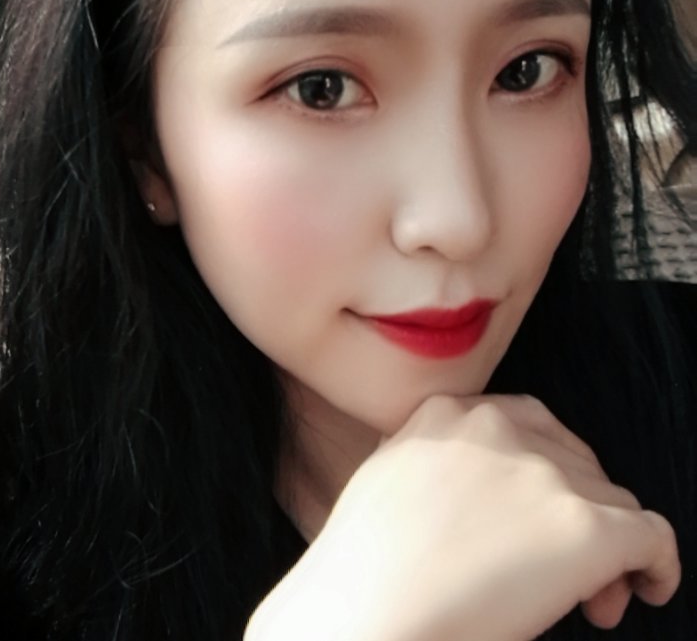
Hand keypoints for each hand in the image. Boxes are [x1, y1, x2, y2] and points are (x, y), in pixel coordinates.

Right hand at [245, 394, 679, 640]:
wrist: (366, 608)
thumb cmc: (364, 564)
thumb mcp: (389, 476)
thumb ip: (434, 458)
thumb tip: (477, 494)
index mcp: (446, 411)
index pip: (524, 423)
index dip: (542, 473)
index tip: (536, 515)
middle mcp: (498, 428)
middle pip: (573, 459)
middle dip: (575, 509)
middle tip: (563, 569)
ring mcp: (543, 473)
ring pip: (611, 499)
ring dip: (607, 547)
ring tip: (587, 600)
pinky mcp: (583, 525)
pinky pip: (652, 536)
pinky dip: (656, 565)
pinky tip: (646, 589)